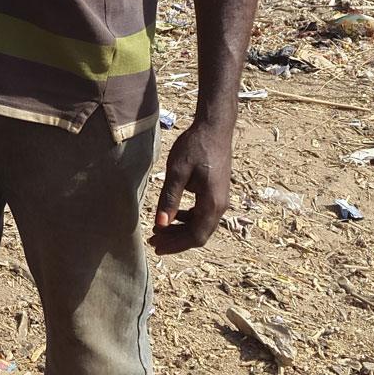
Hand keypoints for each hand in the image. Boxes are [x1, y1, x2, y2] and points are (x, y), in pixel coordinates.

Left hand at [151, 120, 231, 254]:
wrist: (214, 128)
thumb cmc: (196, 146)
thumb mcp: (177, 171)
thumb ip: (169, 199)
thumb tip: (161, 224)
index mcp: (213, 203)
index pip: (196, 236)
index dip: (175, 245)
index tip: (156, 246)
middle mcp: (220, 205)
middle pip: (199, 234)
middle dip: (176, 240)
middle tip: (153, 240)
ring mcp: (220, 199)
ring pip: (201, 225)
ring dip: (180, 230)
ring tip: (159, 229)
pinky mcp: (216, 193)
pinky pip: (202, 214)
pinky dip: (186, 219)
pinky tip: (172, 215)